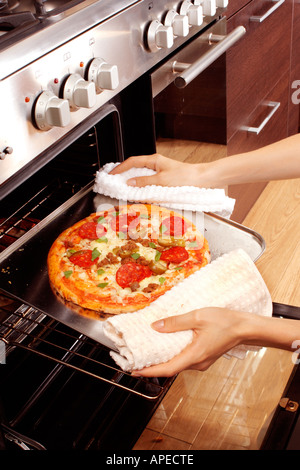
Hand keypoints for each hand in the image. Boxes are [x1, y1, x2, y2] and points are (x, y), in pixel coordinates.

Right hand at [109, 153, 210, 187]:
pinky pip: (149, 183)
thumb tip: (130, 183)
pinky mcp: (164, 180)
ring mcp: (160, 172)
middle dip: (124, 175)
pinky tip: (140, 194)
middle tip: (115, 183)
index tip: (112, 174)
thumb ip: (144, 182)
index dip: (120, 168)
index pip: (132, 162)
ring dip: (133, 183)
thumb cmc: (185, 177)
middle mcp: (156, 165)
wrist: (201, 180)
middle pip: (135, 168)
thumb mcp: (161, 180)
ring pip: (142, 177)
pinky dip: (142, 188)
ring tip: (125, 190)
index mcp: (154, 160)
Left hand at [131, 307, 254, 376]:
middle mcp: (198, 363)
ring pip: (178, 364)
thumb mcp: (197, 317)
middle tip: (136, 361)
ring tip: (148, 354)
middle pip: (171, 368)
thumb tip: (156, 326)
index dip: (149, 371)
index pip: (167, 369)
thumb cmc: (225, 321)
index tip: (134, 371)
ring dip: (163, 361)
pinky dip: (173, 355)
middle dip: (152, 366)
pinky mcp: (204, 357)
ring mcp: (202, 362)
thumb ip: (175, 322)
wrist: (245, 327)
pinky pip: (185, 359)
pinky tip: (166, 346)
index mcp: (195, 355)